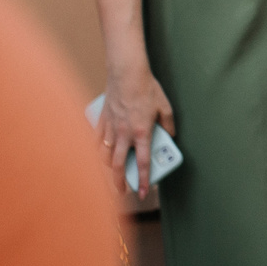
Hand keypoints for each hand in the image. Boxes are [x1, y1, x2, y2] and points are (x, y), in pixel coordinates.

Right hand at [98, 64, 177, 194]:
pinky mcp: (102, 120)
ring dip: (109, 168)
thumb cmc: (146, 88)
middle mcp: (124, 134)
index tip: (143, 192)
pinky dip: (98, 150)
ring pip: (105, 155)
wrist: (126, 73)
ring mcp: (111, 128)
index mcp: (141, 133)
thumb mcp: (165, 107)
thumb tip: (170, 135)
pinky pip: (96, 141)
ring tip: (114, 173)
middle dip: (120, 182)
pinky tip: (101, 154)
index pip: (142, 163)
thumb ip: (168, 124)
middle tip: (124, 191)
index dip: (142, 180)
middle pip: (118, 165)